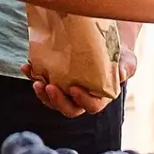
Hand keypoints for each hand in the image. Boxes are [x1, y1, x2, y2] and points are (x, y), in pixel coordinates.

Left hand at [22, 49, 136, 118]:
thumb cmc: (119, 57)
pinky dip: (32, 76)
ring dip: (42, 93)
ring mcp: (66, 92)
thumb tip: (122, 73)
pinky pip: (42, 83)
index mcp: (99, 98)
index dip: (82, 100)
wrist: (104, 45)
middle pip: (68, 108)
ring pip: (52, 100)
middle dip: (57, 101)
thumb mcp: (127, 60)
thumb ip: (127, 68)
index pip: (91, 106)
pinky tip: (26, 67)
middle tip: (49, 87)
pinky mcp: (55, 81)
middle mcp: (81, 99)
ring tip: (36, 80)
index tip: (73, 89)